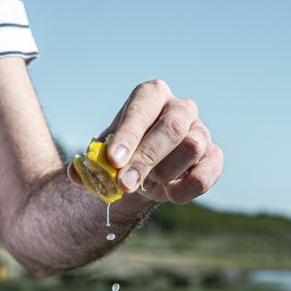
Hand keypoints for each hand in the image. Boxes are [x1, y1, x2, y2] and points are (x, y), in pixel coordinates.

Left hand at [67, 79, 222, 203]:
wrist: (146, 173)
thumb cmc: (124, 156)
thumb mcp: (103, 157)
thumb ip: (88, 165)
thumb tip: (76, 173)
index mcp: (151, 96)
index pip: (142, 108)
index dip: (129, 134)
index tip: (113, 159)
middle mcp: (180, 107)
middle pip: (172, 127)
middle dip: (146, 158)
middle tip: (124, 184)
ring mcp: (201, 130)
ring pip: (192, 146)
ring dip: (165, 171)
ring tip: (149, 182)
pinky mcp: (214, 156)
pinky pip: (206, 172)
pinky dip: (186, 188)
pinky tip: (169, 194)